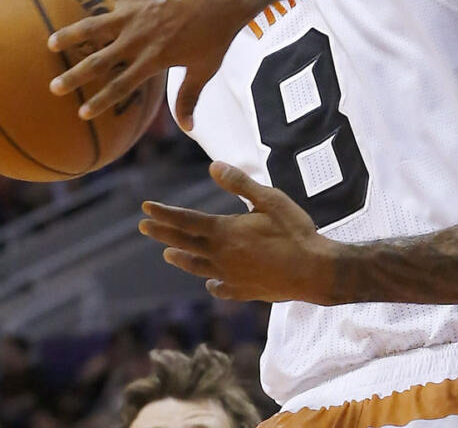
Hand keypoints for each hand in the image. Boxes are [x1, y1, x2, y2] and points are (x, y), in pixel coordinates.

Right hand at [47, 0, 256, 128]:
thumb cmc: (217, 35)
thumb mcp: (204, 69)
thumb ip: (189, 97)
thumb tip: (188, 128)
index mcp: (153, 60)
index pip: (121, 87)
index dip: (100, 102)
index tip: (82, 114)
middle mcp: (138, 38)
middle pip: (98, 61)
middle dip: (74, 76)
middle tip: (54, 87)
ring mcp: (135, 12)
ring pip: (93, 25)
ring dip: (71, 34)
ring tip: (51, 43)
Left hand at [138, 162, 342, 303]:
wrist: (314, 271)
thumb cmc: (294, 231)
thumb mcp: (270, 200)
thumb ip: (240, 184)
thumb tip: (213, 167)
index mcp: (225, 231)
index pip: (186, 221)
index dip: (164, 213)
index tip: (146, 208)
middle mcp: (222, 255)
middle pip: (185, 243)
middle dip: (163, 233)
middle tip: (144, 227)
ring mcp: (231, 275)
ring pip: (198, 267)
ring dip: (181, 259)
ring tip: (168, 254)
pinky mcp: (244, 291)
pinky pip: (221, 288)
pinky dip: (212, 283)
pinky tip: (211, 282)